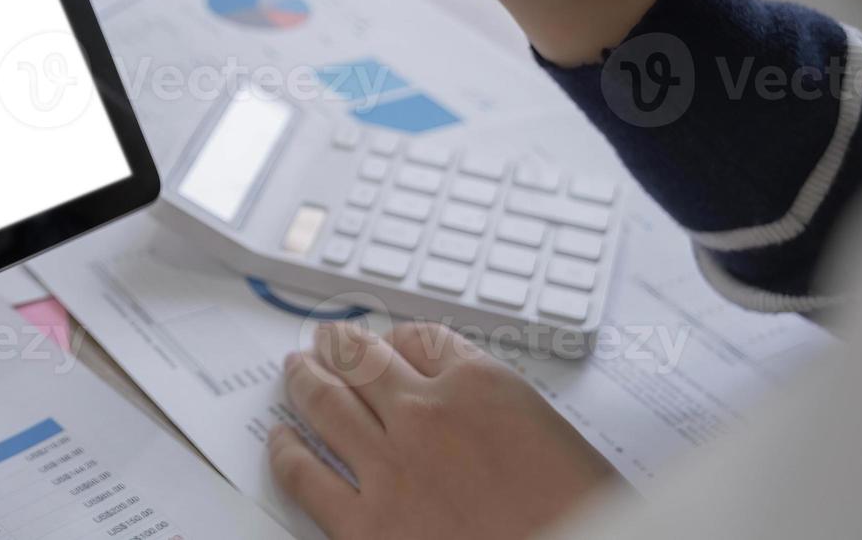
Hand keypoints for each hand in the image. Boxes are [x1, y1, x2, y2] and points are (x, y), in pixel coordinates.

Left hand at [269, 322, 617, 539]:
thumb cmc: (581, 518)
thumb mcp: (561, 445)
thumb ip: (506, 418)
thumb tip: (478, 421)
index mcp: (485, 388)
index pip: (423, 340)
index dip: (398, 340)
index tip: (390, 343)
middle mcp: (428, 415)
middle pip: (364, 360)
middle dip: (341, 346)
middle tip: (327, 341)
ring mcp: (389, 467)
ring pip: (327, 402)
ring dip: (306, 379)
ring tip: (296, 368)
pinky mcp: (364, 525)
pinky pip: (304, 474)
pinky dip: (285, 451)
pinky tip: (280, 440)